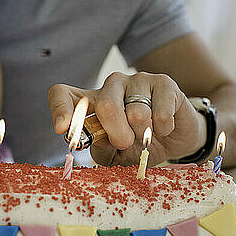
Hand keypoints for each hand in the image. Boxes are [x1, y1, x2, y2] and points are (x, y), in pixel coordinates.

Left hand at [48, 72, 205, 165]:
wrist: (175, 140)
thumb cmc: (139, 146)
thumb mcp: (115, 155)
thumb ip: (101, 148)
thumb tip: (92, 139)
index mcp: (92, 102)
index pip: (62, 94)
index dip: (60, 109)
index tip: (62, 129)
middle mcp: (111, 86)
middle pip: (106, 106)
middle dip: (117, 134)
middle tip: (126, 143)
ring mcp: (137, 80)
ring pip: (136, 112)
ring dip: (144, 133)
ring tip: (148, 134)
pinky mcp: (163, 83)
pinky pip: (161, 114)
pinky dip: (163, 130)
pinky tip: (164, 128)